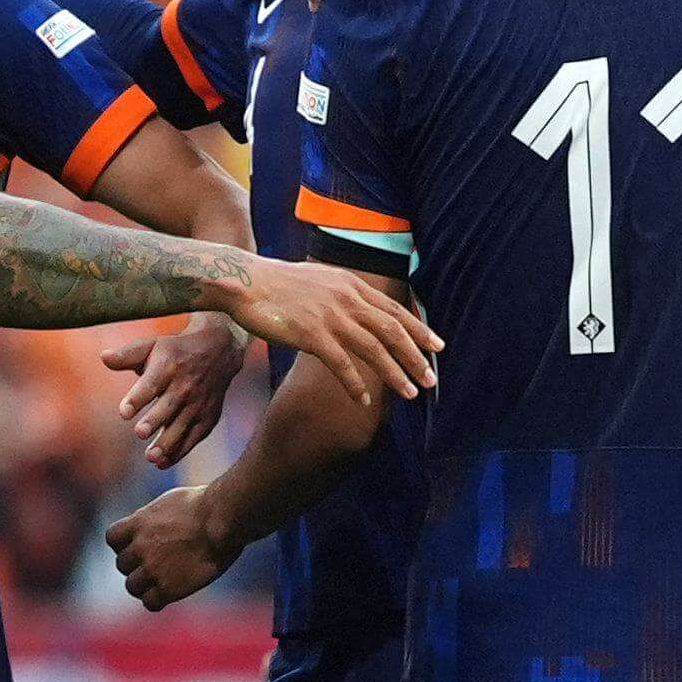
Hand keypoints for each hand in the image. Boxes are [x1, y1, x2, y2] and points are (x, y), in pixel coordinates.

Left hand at [103, 312, 249, 465]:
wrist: (217, 352)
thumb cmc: (174, 352)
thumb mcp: (151, 346)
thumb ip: (127, 355)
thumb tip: (104, 357)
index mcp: (168, 366)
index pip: (152, 383)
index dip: (138, 397)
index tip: (124, 412)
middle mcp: (185, 386)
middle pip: (168, 406)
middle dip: (155, 420)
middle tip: (140, 433)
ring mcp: (198, 404)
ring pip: (182, 426)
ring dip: (167, 442)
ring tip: (151, 457)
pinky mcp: (208, 418)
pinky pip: (193, 438)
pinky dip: (179, 452)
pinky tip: (162, 463)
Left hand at [105, 484, 237, 610]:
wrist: (223, 520)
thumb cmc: (205, 505)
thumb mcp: (171, 501)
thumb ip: (154, 517)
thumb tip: (150, 524)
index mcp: (139, 522)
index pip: (112, 539)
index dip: (124, 544)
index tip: (139, 545)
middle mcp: (141, 546)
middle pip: (122, 565)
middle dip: (136, 565)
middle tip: (158, 564)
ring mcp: (153, 568)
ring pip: (132, 586)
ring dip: (144, 585)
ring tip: (163, 581)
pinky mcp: (169, 587)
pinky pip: (150, 603)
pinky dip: (157, 600)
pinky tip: (169, 594)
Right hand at [216, 259, 439, 400]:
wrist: (245, 282)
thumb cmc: (277, 284)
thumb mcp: (318, 281)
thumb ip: (341, 294)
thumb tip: (357, 311)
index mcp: (351, 285)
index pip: (394, 310)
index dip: (419, 330)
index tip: (437, 347)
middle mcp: (346, 298)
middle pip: (392, 330)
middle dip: (415, 356)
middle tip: (431, 379)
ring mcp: (330, 316)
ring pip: (374, 349)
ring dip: (395, 373)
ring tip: (410, 393)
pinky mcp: (311, 334)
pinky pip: (342, 364)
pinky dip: (356, 385)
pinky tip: (364, 401)